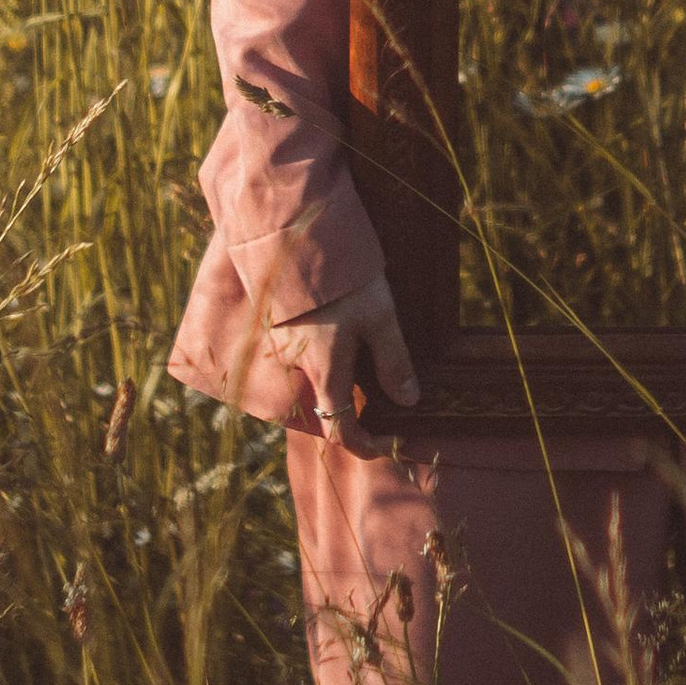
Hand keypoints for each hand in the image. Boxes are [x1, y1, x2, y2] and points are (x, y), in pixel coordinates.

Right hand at [264, 269, 420, 444]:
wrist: (293, 238)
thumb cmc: (341, 280)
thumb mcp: (378, 317)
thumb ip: (393, 361)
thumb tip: (409, 400)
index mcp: (324, 372)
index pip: (340, 431)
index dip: (365, 446)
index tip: (388, 444)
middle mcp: (296, 368)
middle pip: (324, 408)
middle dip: (350, 413)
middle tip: (381, 402)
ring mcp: (282, 350)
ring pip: (310, 382)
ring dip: (334, 384)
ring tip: (363, 366)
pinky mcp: (277, 329)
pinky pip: (299, 360)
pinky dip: (320, 362)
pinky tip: (339, 339)